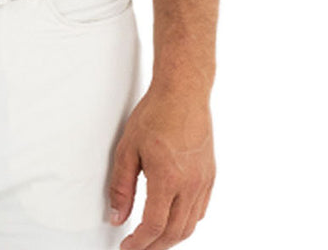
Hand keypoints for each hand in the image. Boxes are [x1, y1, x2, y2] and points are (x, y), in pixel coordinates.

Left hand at [108, 85, 215, 249]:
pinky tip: (173, 220)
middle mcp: (190, 184)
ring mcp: (203, 182)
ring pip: (190, 225)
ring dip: (171, 237)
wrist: (183, 93)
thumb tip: (117, 216)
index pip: (154, 226)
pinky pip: (201, 211)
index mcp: (167, 178)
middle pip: (174, 232)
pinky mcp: (210, 176)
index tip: (127, 247)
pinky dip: (186, 223)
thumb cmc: (155, 114)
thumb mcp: (127, 148)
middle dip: (155, 246)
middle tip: (138, 248)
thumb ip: (121, 185)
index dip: (139, 243)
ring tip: (153, 239)